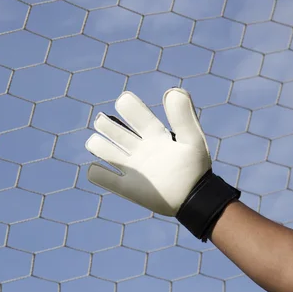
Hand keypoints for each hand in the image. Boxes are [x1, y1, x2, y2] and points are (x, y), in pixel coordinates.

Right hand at [85, 88, 211, 216]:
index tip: (123, 101)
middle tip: (103, 122)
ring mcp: (133, 168)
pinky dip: (97, 174)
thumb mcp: (192, 139)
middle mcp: (141, 148)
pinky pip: (105, 179)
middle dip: (106, 124)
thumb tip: (172, 90)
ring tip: (96, 143)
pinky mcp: (128, 187)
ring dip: (98, 145)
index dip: (128, 105)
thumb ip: (182, 116)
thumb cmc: (196, 168)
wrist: (196, 200)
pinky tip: (95, 169)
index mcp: (155, 134)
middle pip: (115, 131)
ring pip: (107, 151)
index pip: (136, 114)